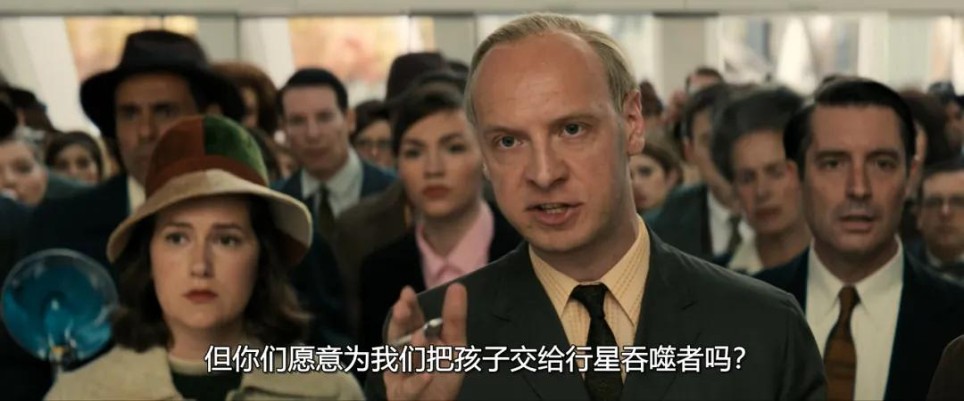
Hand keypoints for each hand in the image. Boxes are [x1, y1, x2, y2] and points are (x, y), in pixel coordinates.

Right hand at [384, 284, 467, 400]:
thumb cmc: (443, 375)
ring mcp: (400, 374)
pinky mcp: (401, 395)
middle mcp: (404, 353)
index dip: (408, 306)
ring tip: (420, 337)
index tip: (406, 292)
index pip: (411, 319)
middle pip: (400, 335)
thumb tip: (457, 286)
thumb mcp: (455, 346)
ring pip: (404, 360)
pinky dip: (417, 383)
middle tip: (402, 308)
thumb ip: (455, 319)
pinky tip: (426, 376)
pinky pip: (409, 388)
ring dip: (413, 350)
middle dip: (401, 322)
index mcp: (416, 338)